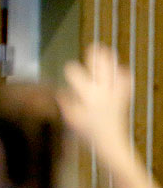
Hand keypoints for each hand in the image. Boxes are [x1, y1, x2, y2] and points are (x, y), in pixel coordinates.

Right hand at [60, 44, 131, 158]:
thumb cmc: (87, 132)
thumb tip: (61, 91)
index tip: (68, 69)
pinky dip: (123, 73)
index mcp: (86, 94)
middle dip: (94, 55)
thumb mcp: (71, 119)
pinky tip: (119, 71)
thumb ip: (65, 103)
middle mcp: (102, 89)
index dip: (70, 69)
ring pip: (114, 68)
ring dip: (109, 58)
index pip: (76, 74)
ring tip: (106, 51)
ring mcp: (115, 91)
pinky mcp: (124, 95)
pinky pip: (126, 79)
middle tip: (92, 47)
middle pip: (98, 65)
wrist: (109, 141)